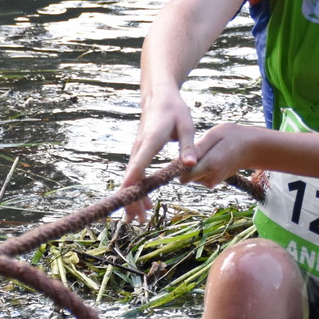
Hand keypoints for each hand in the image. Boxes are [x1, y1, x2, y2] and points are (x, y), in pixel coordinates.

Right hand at [120, 89, 194, 223]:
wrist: (158, 96)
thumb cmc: (174, 110)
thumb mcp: (186, 125)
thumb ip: (188, 146)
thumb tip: (190, 165)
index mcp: (151, 141)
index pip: (138, 165)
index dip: (133, 182)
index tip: (128, 198)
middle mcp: (139, 148)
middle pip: (131, 178)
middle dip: (132, 200)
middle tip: (137, 221)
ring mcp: (137, 151)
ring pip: (132, 180)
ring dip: (134, 199)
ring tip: (139, 220)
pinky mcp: (139, 154)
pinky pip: (136, 176)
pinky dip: (138, 191)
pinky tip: (146, 205)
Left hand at [182, 122, 260, 186]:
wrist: (251, 148)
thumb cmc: (232, 136)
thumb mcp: (214, 134)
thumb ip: (198, 148)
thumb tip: (182, 159)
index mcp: (211, 165)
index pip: (184, 175)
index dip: (179, 165)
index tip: (183, 153)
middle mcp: (211, 177)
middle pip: (186, 176)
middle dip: (186, 164)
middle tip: (198, 148)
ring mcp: (213, 181)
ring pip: (191, 176)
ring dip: (194, 165)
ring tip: (206, 151)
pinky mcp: (213, 182)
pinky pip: (198, 176)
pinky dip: (200, 168)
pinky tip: (209, 156)